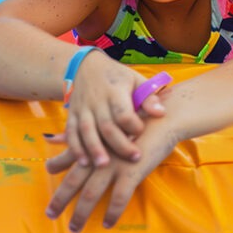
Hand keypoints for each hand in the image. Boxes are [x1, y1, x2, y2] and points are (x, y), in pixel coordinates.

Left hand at [44, 116, 178, 232]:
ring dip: (81, 213)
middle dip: (60, 200)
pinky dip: (112, 212)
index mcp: (93, 143)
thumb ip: (77, 134)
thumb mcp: (106, 125)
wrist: (163, 118)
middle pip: (73, 181)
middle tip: (50, 214)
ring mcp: (113, 164)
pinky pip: (118, 198)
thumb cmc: (136, 121)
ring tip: (74, 228)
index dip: (56, 165)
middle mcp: (98, 155)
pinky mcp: (131, 172)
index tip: (46, 172)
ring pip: (91, 194)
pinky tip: (108, 224)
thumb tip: (52, 138)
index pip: (68, 156)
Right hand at [64, 52, 165, 166]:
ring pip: (87, 131)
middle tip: (135, 158)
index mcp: (114, 92)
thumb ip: (148, 97)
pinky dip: (76, 148)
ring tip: (104, 165)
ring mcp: (82, 109)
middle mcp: (96, 101)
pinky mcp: (72, 116)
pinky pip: (71, 133)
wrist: (84, 67)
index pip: (123, 112)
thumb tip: (161, 113)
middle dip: (120, 144)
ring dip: (94, 149)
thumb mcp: (135, 80)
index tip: (141, 131)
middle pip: (106, 126)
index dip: (134, 125)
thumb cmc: (117, 77)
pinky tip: (84, 162)